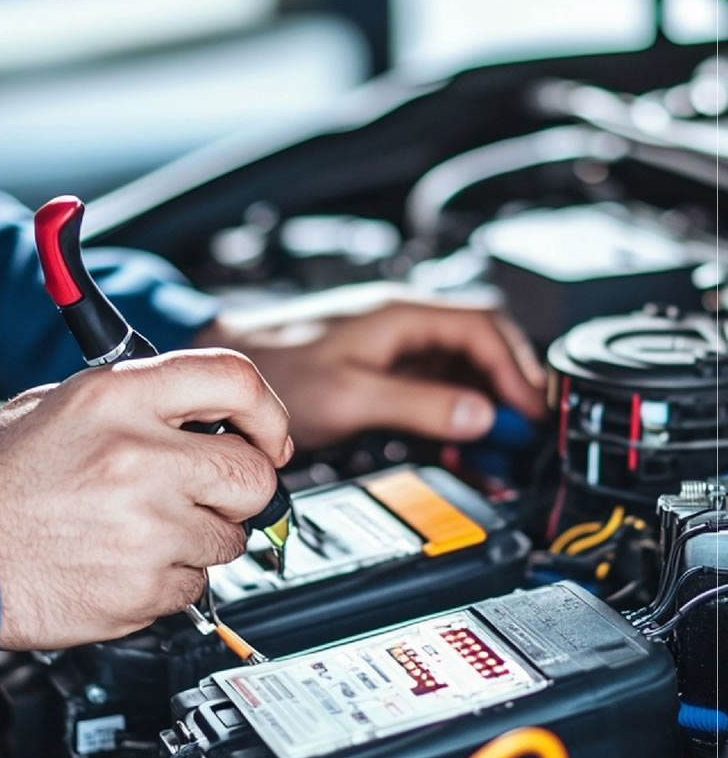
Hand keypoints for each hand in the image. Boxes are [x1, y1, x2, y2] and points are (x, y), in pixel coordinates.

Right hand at [0, 350, 291, 650]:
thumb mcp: (62, 406)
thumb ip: (143, 404)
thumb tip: (212, 417)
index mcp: (118, 400)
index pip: (234, 381)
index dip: (267, 413)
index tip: (271, 438)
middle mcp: (139, 458)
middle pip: (254, 474)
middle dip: (245, 488)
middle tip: (215, 493)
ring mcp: (146, 528)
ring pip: (232, 538)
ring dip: (203, 536)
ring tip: (145, 530)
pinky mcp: (144, 588)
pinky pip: (198, 584)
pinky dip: (173, 577)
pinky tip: (127, 562)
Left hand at [199, 283, 545, 447]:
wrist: (228, 363)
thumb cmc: (278, 367)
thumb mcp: (353, 394)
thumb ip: (420, 404)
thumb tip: (479, 416)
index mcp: (403, 315)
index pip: (485, 330)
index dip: (516, 370)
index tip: (529, 412)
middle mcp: (404, 325)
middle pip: (481, 346)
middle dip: (508, 385)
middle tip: (523, 429)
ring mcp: (392, 347)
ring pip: (459, 369)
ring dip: (483, 402)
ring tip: (495, 442)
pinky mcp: (379, 370)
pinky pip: (433, 387)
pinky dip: (454, 412)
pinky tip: (457, 438)